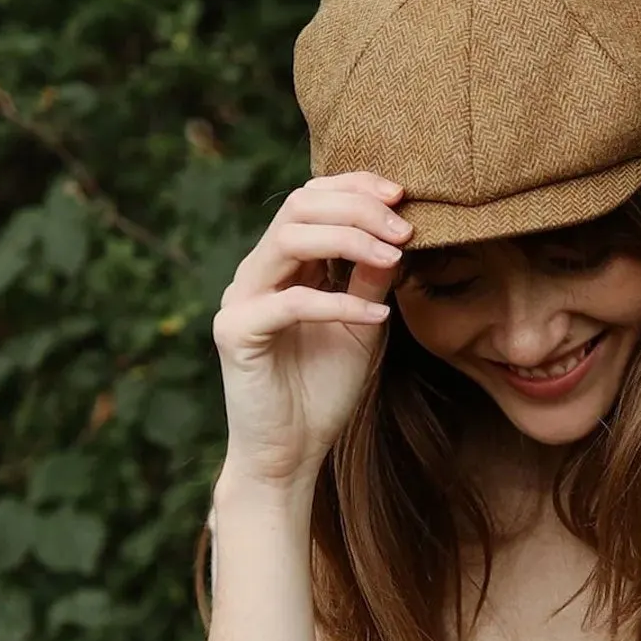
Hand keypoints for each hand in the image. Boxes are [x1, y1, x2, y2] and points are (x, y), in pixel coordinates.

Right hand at [211, 173, 408, 498]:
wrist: (289, 454)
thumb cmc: (322, 390)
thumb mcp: (361, 324)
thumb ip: (371, 277)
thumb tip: (400, 230)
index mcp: (281, 264)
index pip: (310, 198)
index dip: (354, 187)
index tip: (401, 196)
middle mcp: (256, 273)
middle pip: (298, 205)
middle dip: (357, 208)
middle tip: (403, 228)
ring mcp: (240, 299)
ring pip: (289, 239)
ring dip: (349, 240)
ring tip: (395, 256)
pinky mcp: (236, 333)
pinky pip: (291, 303)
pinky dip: (339, 302)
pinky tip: (378, 313)